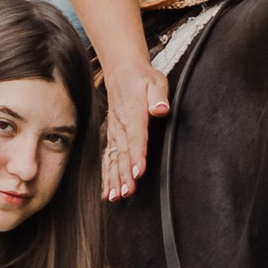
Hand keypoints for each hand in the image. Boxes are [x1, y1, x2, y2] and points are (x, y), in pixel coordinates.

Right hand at [101, 59, 168, 203]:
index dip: (137, 155)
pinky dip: (106, 174)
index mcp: (133, 113)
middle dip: (124, 174)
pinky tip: (106, 191)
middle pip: (123, 153)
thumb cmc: (142, 78)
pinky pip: (107, 157)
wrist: (121, 71)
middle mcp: (121, 125)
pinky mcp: (112, 135)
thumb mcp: (156, 81)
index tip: (138, 172)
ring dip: (114, 178)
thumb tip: (161, 109)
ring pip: (113, 158)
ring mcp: (114, 132)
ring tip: (115, 196)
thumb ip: (159, 95)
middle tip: (126, 193)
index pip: (136, 137)